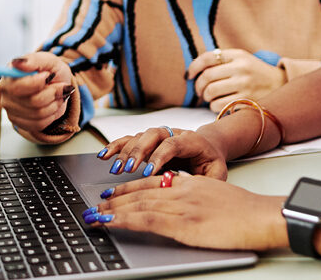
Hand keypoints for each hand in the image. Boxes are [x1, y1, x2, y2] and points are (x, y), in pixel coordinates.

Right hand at [0, 51, 74, 134]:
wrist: (57, 85)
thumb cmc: (51, 71)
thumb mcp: (48, 60)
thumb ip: (34, 60)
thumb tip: (18, 63)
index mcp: (10, 75)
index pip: (18, 87)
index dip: (37, 83)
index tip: (49, 76)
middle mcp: (6, 92)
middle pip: (32, 102)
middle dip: (52, 94)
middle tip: (59, 86)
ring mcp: (11, 109)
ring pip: (39, 114)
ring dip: (54, 104)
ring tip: (55, 95)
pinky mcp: (18, 122)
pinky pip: (39, 124)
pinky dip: (51, 115)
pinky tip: (51, 105)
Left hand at [87, 173, 286, 251]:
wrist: (262, 216)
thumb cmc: (247, 212)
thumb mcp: (218, 197)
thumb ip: (198, 197)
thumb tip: (186, 207)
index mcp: (191, 184)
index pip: (153, 183)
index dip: (130, 188)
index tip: (114, 193)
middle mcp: (182, 190)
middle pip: (141, 191)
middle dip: (115, 198)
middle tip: (96, 203)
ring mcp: (181, 205)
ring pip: (138, 204)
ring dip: (112, 209)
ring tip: (94, 214)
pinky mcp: (183, 223)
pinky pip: (145, 219)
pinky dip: (123, 220)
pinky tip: (109, 222)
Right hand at [97, 126, 228, 178]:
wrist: (210, 147)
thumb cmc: (212, 163)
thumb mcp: (217, 173)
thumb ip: (206, 180)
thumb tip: (187, 186)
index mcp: (191, 140)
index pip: (173, 144)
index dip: (159, 156)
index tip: (148, 172)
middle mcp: (173, 133)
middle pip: (152, 136)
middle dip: (138, 152)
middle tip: (127, 169)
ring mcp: (159, 136)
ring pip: (139, 137)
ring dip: (125, 152)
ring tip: (115, 169)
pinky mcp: (148, 142)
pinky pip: (129, 140)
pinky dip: (116, 147)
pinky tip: (104, 155)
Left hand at [187, 48, 285, 112]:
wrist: (281, 85)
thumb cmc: (254, 73)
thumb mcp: (242, 59)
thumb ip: (221, 61)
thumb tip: (193, 70)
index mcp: (238, 55)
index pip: (208, 57)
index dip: (194, 67)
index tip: (189, 75)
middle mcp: (241, 68)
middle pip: (207, 77)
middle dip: (198, 86)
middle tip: (199, 91)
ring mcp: (245, 85)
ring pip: (211, 92)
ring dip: (206, 97)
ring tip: (210, 98)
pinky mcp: (247, 101)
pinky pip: (219, 106)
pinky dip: (214, 107)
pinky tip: (219, 104)